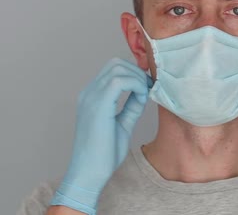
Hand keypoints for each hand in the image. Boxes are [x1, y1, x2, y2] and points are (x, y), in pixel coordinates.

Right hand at [50, 58, 150, 213]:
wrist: (89, 173)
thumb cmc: (103, 155)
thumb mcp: (122, 125)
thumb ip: (130, 108)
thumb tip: (142, 93)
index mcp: (92, 97)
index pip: (112, 70)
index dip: (133, 73)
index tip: (148, 87)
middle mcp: (89, 93)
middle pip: (115, 64)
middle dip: (136, 72)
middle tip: (149, 88)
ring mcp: (91, 98)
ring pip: (118, 68)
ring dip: (137, 78)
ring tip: (146, 94)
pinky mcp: (98, 106)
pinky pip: (119, 82)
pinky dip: (135, 85)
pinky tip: (142, 98)